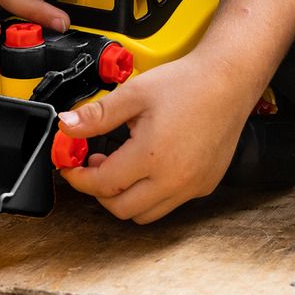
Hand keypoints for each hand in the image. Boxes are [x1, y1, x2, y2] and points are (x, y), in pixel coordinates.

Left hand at [55, 52, 254, 223]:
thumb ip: (97, 115)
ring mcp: (193, 186)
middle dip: (99, 192)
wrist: (228, 80)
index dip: (79, 178)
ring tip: (121, 167)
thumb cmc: (187, 83)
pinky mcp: (205, 185)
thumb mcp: (134, 93)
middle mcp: (174, 179)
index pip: (103, 184)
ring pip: (146, 213)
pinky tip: (148, 167)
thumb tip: (66, 126)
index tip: (70, 167)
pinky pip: (171, 203)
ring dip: (125, 198)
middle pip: (122, 209)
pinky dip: (151, 194)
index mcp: (152, 156)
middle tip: (93, 166)